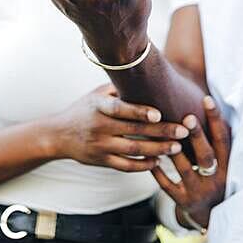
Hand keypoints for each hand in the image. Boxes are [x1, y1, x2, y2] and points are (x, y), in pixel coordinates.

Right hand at [49, 85, 189, 171]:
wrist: (59, 135)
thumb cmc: (84, 109)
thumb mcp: (97, 94)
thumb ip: (118, 88)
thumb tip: (145, 76)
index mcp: (99, 106)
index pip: (120, 108)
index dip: (139, 111)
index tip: (158, 113)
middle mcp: (100, 126)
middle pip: (134, 130)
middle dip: (161, 131)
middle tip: (184, 131)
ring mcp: (100, 145)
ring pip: (133, 150)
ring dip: (157, 149)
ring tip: (177, 148)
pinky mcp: (101, 161)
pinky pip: (125, 166)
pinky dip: (143, 166)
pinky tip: (158, 161)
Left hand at [152, 95, 229, 229]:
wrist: (213, 215)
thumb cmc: (216, 176)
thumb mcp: (223, 160)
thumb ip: (217, 137)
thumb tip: (207, 98)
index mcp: (228, 165)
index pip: (224, 139)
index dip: (216, 119)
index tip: (206, 99)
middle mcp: (216, 178)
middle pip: (206, 155)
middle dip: (197, 136)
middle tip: (187, 116)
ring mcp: (199, 191)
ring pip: (185, 169)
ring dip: (173, 150)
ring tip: (162, 132)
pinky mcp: (184, 201)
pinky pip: (168, 186)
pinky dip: (158, 172)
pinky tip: (149, 157)